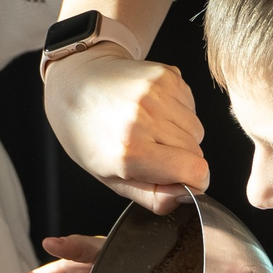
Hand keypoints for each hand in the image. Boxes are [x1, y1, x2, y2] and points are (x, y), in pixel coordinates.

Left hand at [42, 49, 208, 209]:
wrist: (75, 84)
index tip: (181, 179)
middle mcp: (145, 118)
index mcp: (131, 151)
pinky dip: (178, 114)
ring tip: (149, 129)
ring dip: (181, 136)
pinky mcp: (166, 75)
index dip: (193, 181)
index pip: (196, 171)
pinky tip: (152, 111)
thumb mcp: (111, 179)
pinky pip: (192, 107)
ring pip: (197, 130)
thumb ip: (153, 197)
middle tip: (151, 151)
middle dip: (181, 159)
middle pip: (197, 152)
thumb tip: (186, 196)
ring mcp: (157, 92)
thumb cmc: (88, 134)